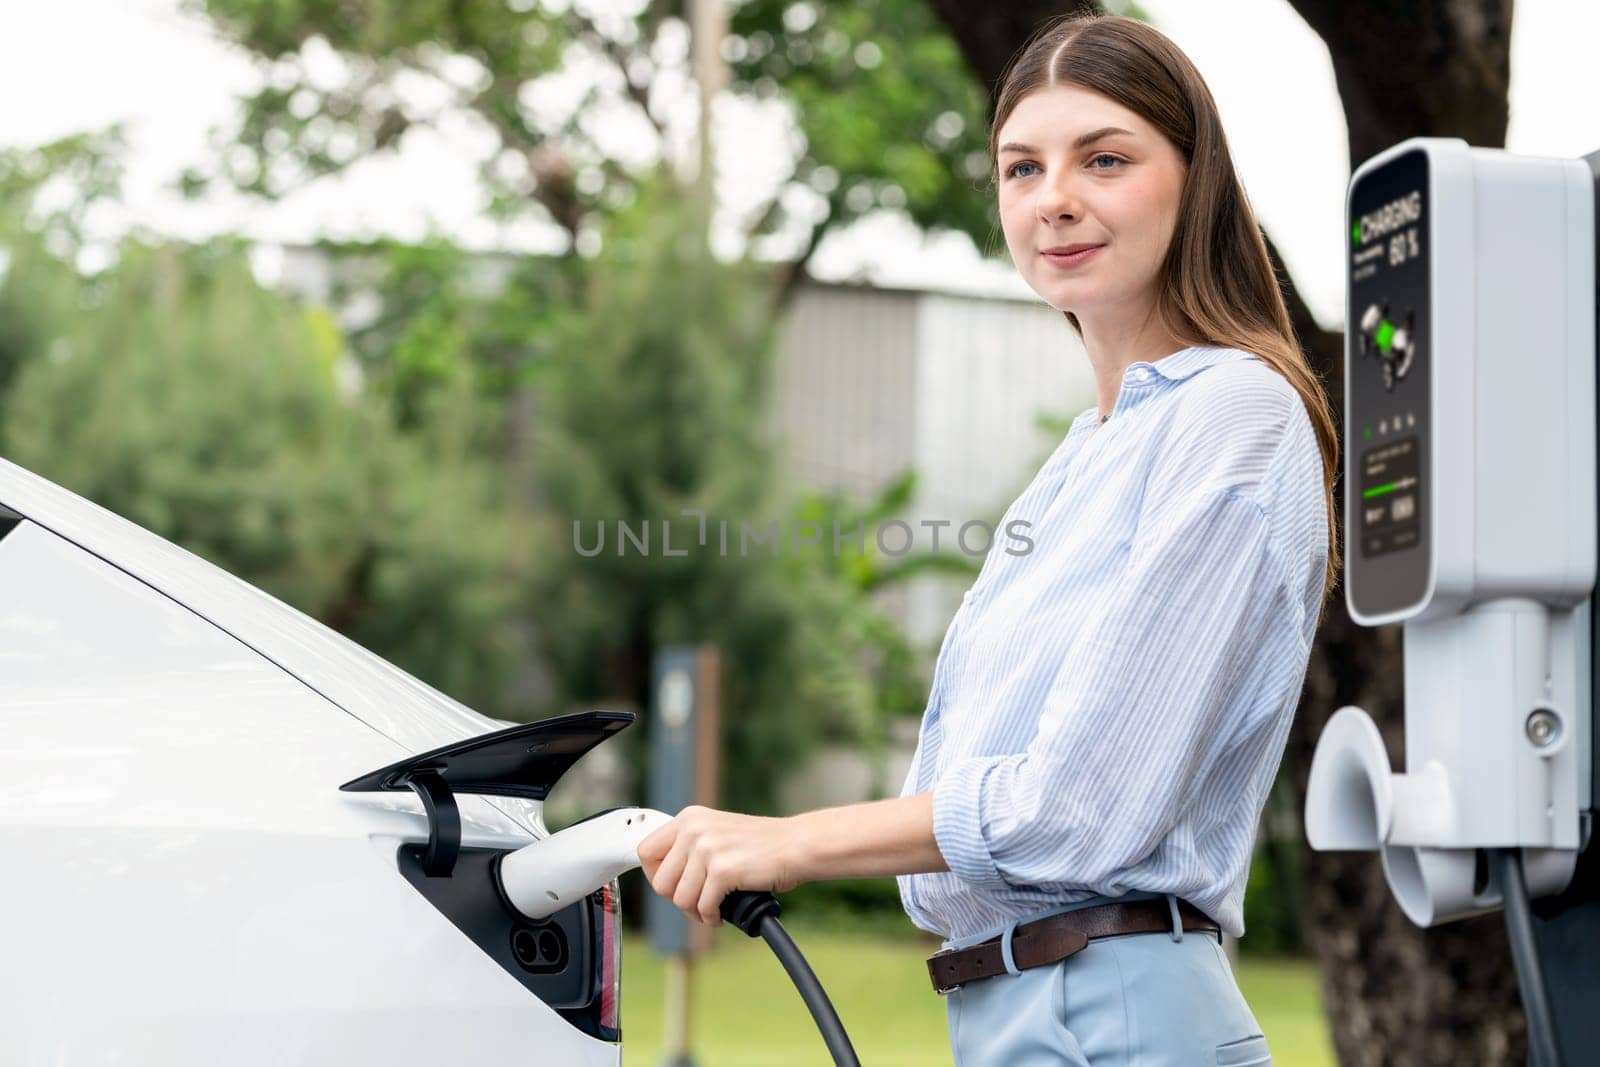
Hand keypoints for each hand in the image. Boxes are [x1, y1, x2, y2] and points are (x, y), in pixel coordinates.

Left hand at [636, 805, 804, 925]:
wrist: (797, 845)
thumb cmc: (762, 844)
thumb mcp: (717, 833)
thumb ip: (689, 847)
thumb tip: (661, 878)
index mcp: (689, 818)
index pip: (645, 852)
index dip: (655, 876)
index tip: (673, 887)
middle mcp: (694, 829)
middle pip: (660, 882)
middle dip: (678, 899)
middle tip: (699, 902)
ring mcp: (707, 849)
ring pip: (680, 899)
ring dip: (696, 912)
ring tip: (713, 909)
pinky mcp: (723, 870)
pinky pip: (703, 907)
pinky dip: (712, 917)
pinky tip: (723, 913)